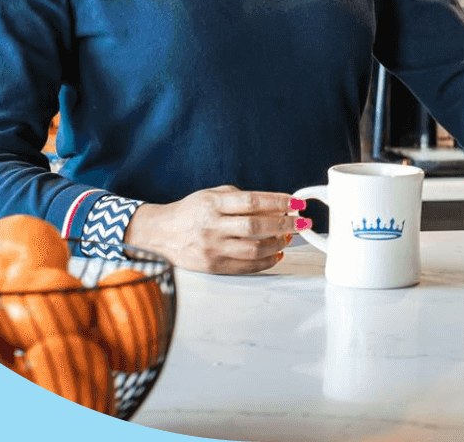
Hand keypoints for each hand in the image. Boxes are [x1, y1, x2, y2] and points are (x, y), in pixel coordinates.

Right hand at [124, 185, 307, 273]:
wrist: (160, 234)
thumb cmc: (190, 212)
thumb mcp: (212, 195)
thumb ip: (241, 198)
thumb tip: (276, 205)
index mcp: (213, 204)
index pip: (252, 201)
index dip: (278, 201)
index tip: (297, 203)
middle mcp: (212, 226)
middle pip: (256, 226)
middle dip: (285, 224)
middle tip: (302, 222)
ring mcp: (212, 248)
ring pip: (254, 249)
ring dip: (278, 244)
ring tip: (289, 237)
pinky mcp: (213, 266)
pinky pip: (246, 266)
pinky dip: (266, 261)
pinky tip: (277, 254)